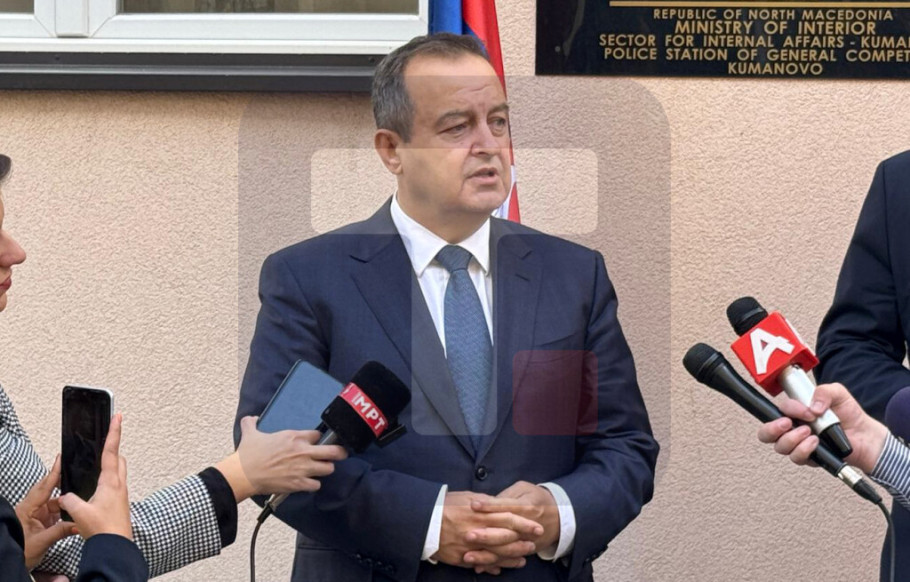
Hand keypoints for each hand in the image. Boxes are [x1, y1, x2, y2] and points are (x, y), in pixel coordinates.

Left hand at [14, 456, 74, 568]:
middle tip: (73, 469)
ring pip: (54, 501)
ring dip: (65, 500)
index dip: (53, 473)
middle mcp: (31, 509)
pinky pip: (55, 511)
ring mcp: (36, 515)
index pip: (43, 488)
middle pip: (47, 489)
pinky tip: (74, 509)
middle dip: (59, 480)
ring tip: (78, 495)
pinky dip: (65, 510)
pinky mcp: (41, 521)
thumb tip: (79, 523)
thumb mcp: (41, 542)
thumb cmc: (19, 551)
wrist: (10, 562)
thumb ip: (61, 531)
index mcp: (27, 509)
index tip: (60, 459)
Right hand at [58, 413, 131, 539]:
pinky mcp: (120, 505)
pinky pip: (114, 486)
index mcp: (111, 482)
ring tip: (100, 461)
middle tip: (108, 437)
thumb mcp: (80, 512)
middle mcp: (119, 485)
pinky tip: (98, 488)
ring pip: (119, 473)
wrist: (116, 547)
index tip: (118, 416)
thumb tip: (65, 497)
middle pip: (119, 459)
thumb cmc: (103, 529)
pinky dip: (108, 481)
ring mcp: (121, 495)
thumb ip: (69, 500)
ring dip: (111, 465)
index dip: (114, 432)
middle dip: (114, 447)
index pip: (112, 451)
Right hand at [220, 416, 347, 500]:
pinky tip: (309, 483)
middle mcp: (302, 451)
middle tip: (341, 454)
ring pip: (328, 468)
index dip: (318, 439)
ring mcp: (303, 468)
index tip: (316, 442)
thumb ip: (252, 423)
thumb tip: (251, 417)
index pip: (317, 435)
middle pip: (333, 451)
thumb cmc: (248, 454)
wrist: (243, 474)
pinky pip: (316, 485)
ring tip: (322, 469)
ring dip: (326, 469)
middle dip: (339, 452)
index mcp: (294, 437)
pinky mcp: (299, 484)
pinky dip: (314, 484)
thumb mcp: (250, 433)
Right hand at [432, 491, 541, 572]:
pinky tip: (501, 569)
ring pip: (496, 556)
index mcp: (480, 514)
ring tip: (522, 559)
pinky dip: (492, 567)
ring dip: (511, 558)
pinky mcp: (460, 558)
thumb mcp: (466, 496)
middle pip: (505, 540)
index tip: (537, 527)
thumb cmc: (444, 504)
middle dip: (522, 543)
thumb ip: (486, 502)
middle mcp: (477, 532)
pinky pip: (480, 565)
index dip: (524, 524)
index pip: (508, 519)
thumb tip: (500, 505)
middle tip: (533, 545)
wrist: (421, 520)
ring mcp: (469, 548)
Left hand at [467, 481, 560, 572]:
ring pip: (504, 550)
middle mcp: (526, 525)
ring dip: (486, 554)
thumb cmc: (538, 498)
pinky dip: (493, 564)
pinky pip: (507, 560)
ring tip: (467, 556)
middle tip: (467, 535)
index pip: (506, 506)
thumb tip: (487, 501)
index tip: (473, 505)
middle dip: (486, 534)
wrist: (561, 516)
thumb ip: (507, 494)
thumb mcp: (525, 489)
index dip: (490, 506)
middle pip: (504, 531)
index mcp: (526, 506)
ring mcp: (526, 541)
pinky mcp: (525, 551)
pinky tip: (478, 566)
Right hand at [757, 383, 888, 472]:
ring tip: (810, 433)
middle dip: (771, 429)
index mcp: (795, 412)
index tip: (806, 411)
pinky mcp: (808, 457)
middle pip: (766, 433)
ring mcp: (799, 444)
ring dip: (792, 439)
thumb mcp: (838, 393)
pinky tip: (815, 443)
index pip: (778, 411)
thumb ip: (824, 391)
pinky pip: (796, 458)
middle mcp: (792, 429)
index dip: (788, 410)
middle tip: (787, 424)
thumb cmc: (849, 414)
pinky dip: (803, 450)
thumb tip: (812, 407)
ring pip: (780, 447)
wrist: (865, 435)